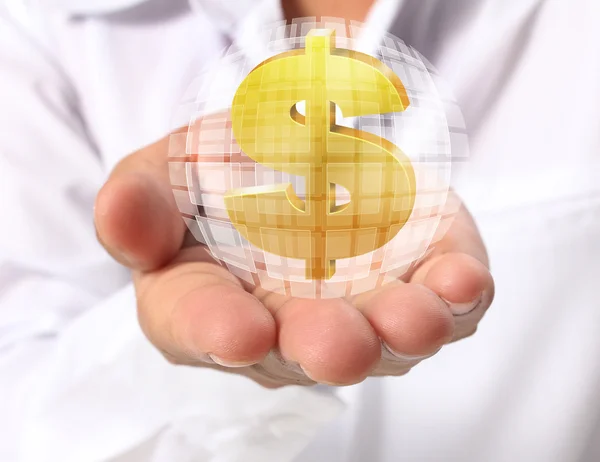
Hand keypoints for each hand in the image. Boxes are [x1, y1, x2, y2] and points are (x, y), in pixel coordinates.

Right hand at [94, 128, 493, 387]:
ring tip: (415, 319)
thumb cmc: (218, 178)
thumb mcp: (166, 173)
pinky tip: (463, 281)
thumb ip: (141, 202)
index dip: (218, 332)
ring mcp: (357, 310)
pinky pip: (444, 302)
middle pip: (303, 349)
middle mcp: (286, 324)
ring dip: (403, 332)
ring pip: (385, 340)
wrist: (291, 158)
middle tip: (337, 343)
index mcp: (210, 302)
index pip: (202, 326)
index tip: (238, 332)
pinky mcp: (414, 280)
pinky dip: (458, 295)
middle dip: (324, 346)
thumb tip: (122, 221)